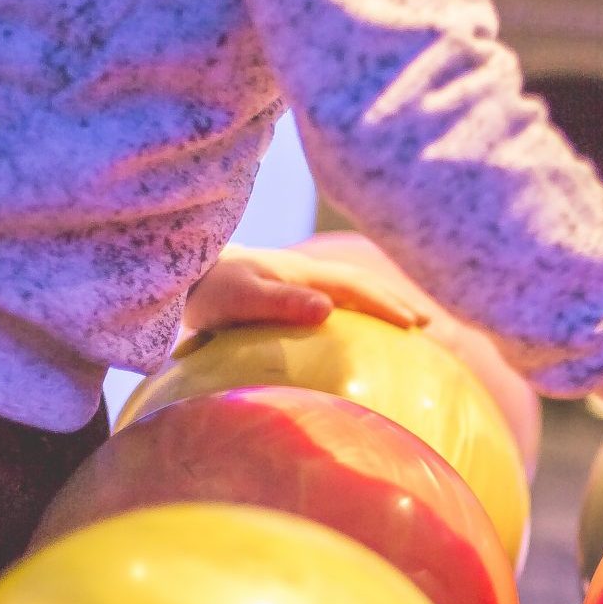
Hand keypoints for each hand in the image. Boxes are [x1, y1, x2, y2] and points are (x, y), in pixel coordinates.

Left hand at [183, 245, 431, 333]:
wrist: (177, 273)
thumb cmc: (206, 289)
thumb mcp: (241, 298)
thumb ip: (281, 302)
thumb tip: (328, 308)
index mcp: (303, 273)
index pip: (356, 286)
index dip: (388, 304)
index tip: (415, 325)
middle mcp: (303, 275)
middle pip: (359, 284)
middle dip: (393, 301)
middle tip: (425, 323)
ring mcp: (292, 282)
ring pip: (346, 290)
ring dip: (375, 303)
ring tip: (400, 324)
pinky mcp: (279, 293)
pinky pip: (328, 300)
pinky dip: (350, 311)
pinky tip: (349, 330)